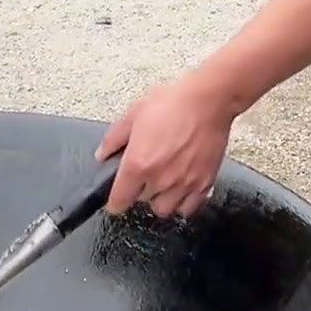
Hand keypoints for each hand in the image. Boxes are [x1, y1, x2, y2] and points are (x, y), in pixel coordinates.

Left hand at [97, 69, 233, 218]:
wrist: (208, 101)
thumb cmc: (172, 103)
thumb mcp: (134, 114)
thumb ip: (114, 138)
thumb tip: (103, 155)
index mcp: (138, 164)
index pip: (119, 200)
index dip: (114, 201)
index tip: (115, 199)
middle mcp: (159, 179)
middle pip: (142, 201)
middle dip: (139, 189)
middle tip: (144, 172)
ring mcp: (183, 184)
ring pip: (164, 208)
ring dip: (159, 198)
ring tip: (162, 182)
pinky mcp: (204, 184)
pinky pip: (188, 208)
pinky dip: (182, 202)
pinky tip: (180, 188)